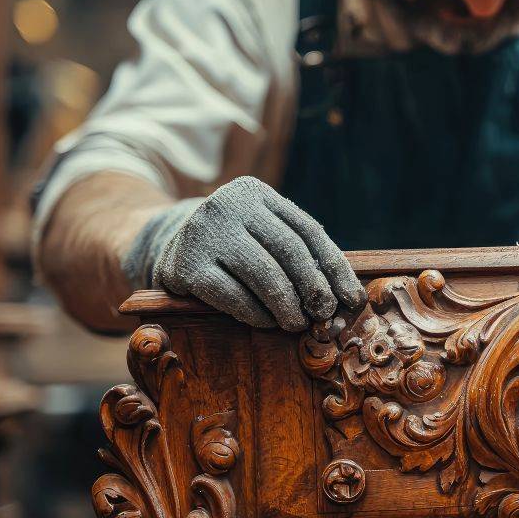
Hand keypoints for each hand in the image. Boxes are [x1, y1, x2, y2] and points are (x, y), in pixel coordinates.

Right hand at [122, 176, 365, 330]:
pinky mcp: (184, 266)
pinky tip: (268, 322)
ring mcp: (204, 234)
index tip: (353, 299)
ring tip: (298, 324)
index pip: (308, 231)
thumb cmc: (231, 247)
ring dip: (288, 305)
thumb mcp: (259, 233)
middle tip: (326, 315)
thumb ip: (295, 251)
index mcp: (255, 192)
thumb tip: (345, 295)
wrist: (165, 247)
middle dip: (314, 288)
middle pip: (289, 250)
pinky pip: (232, 296)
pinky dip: (256, 313)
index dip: (335, 268)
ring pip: (263, 273)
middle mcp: (228, 205)